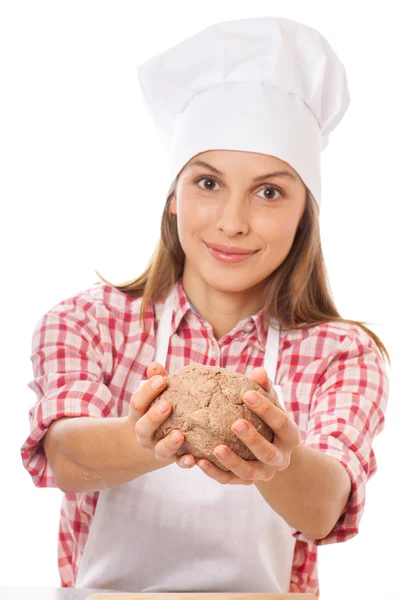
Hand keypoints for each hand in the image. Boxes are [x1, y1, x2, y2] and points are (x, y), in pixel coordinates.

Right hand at [128, 362, 196, 467]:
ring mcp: (157, 448)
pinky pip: (178, 463)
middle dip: (154, 416)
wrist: (154, 440)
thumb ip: (157, 380)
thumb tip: (154, 364)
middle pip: (143, 428)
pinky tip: (194, 459)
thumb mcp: (156, 396)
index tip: (162, 379)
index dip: (147, 391)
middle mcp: (145, 434)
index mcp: (139, 415)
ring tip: (180, 435)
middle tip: (168, 405)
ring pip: (160, 450)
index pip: (137, 402)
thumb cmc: (158, 409)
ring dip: (169, 443)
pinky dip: (185, 462)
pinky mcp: (173, 459)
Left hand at [197, 367, 301, 484]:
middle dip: (252, 439)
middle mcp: (279, 459)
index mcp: (290, 437)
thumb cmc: (269, 421)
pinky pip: (229, 480)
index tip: (247, 393)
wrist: (274, 452)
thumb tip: (258, 371)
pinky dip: (215, 473)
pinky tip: (200, 461)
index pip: (281, 423)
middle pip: (267, 453)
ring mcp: (263, 473)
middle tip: (235, 424)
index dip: (265, 409)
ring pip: (249, 472)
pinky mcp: (245, 482)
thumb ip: (265, 389)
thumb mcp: (272, 405)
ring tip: (216, 448)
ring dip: (232, 461)